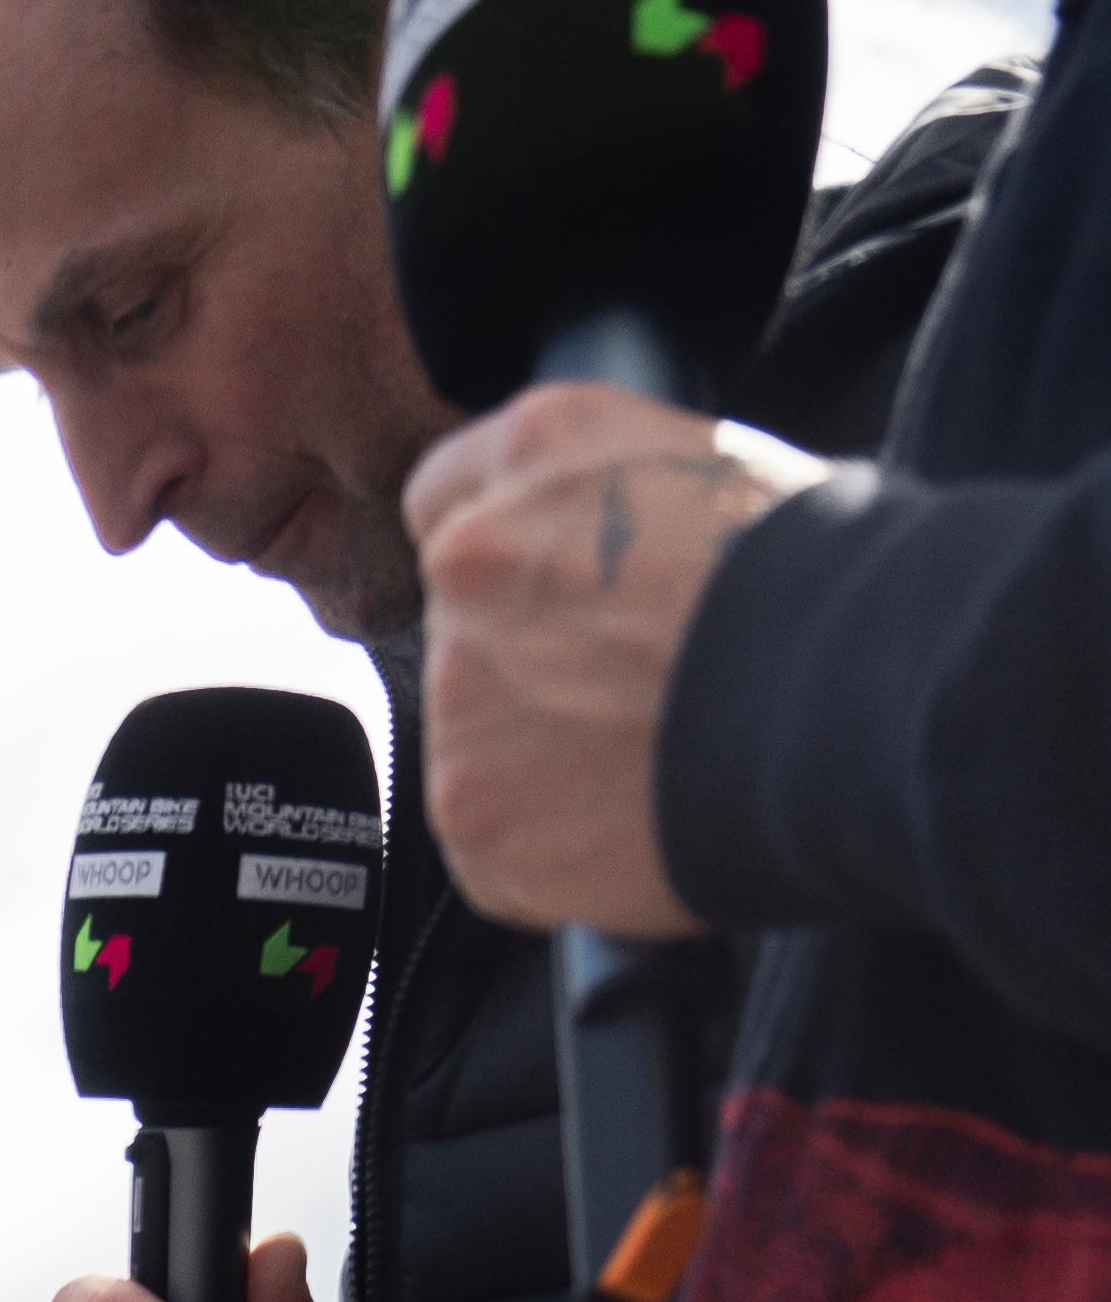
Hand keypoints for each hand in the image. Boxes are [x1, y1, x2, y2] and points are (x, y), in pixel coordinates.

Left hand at [409, 384, 801, 934]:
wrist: (856, 694)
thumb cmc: (826, 577)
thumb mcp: (717, 468)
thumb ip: (612, 502)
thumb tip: (599, 560)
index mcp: (535, 448)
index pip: (446, 501)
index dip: (508, 562)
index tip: (554, 607)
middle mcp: (471, 558)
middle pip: (461, 630)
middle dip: (529, 666)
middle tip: (631, 697)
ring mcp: (460, 690)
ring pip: (473, 739)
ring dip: (537, 761)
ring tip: (645, 764)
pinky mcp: (471, 807)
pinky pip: (490, 842)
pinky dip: (547, 853)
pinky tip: (629, 827)